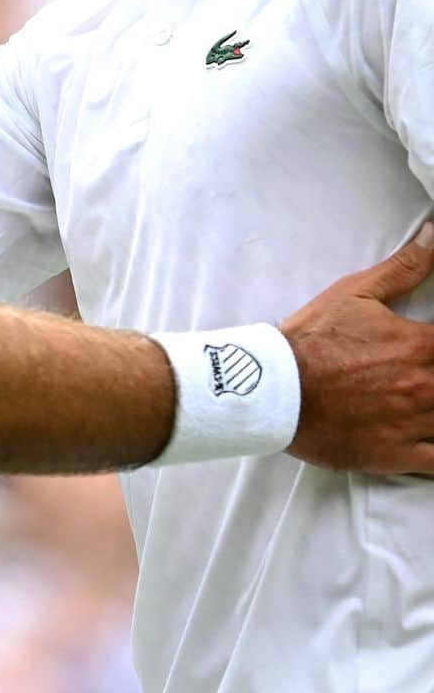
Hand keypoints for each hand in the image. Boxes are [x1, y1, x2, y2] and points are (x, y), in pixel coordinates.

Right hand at [284, 224, 433, 473]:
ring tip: (428, 395)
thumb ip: (403, 268)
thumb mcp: (354, 292)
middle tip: (430, 369)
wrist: (276, 389)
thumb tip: (432, 236)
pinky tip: (432, 436)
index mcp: (420, 345)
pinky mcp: (401, 456)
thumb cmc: (313, 340)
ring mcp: (417, 424)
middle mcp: (427, 385)